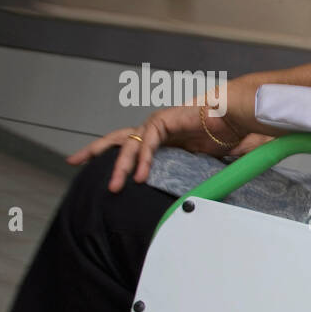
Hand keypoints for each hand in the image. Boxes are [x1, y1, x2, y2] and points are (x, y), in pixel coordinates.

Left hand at [67, 77, 266, 191]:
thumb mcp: (202, 162)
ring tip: (116, 186)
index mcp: (160, 138)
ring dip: (120, 166)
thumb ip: (189, 172)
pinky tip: (140, 175)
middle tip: (74, 161)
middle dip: (94, 150)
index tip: (88, 164)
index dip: (109, 155)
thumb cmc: (225, 134)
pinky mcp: (163, 121)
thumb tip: (187, 194)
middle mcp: (153, 129)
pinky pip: (148, 143)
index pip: (128, 146)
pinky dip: (143, 160)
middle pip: (116, 139)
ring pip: (129, 145)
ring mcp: (156, 124)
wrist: (236, 117)